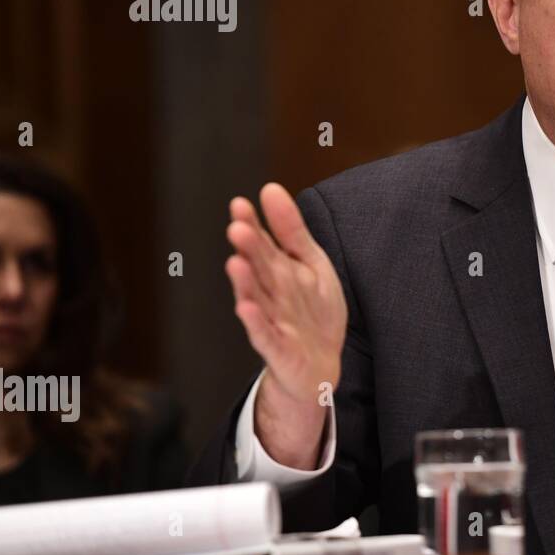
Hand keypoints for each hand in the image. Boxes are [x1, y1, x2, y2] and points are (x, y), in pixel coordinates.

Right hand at [224, 183, 346, 466]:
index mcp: (278, 271)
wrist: (318, 366)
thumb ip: (291, 229)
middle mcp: (270, 293)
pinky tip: (246, 308)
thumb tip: (271, 189)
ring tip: (236, 262)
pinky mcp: (277, 348)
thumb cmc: (312, 312)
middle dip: (249, 249)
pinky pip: (264, 334)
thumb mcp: (310, 263)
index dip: (252, 225)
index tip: (240, 204)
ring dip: (245, 282)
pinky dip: (255, 322)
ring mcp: (272, 321)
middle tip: (237, 227)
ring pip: (257, 298)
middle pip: (258, 269)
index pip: (263, 244)